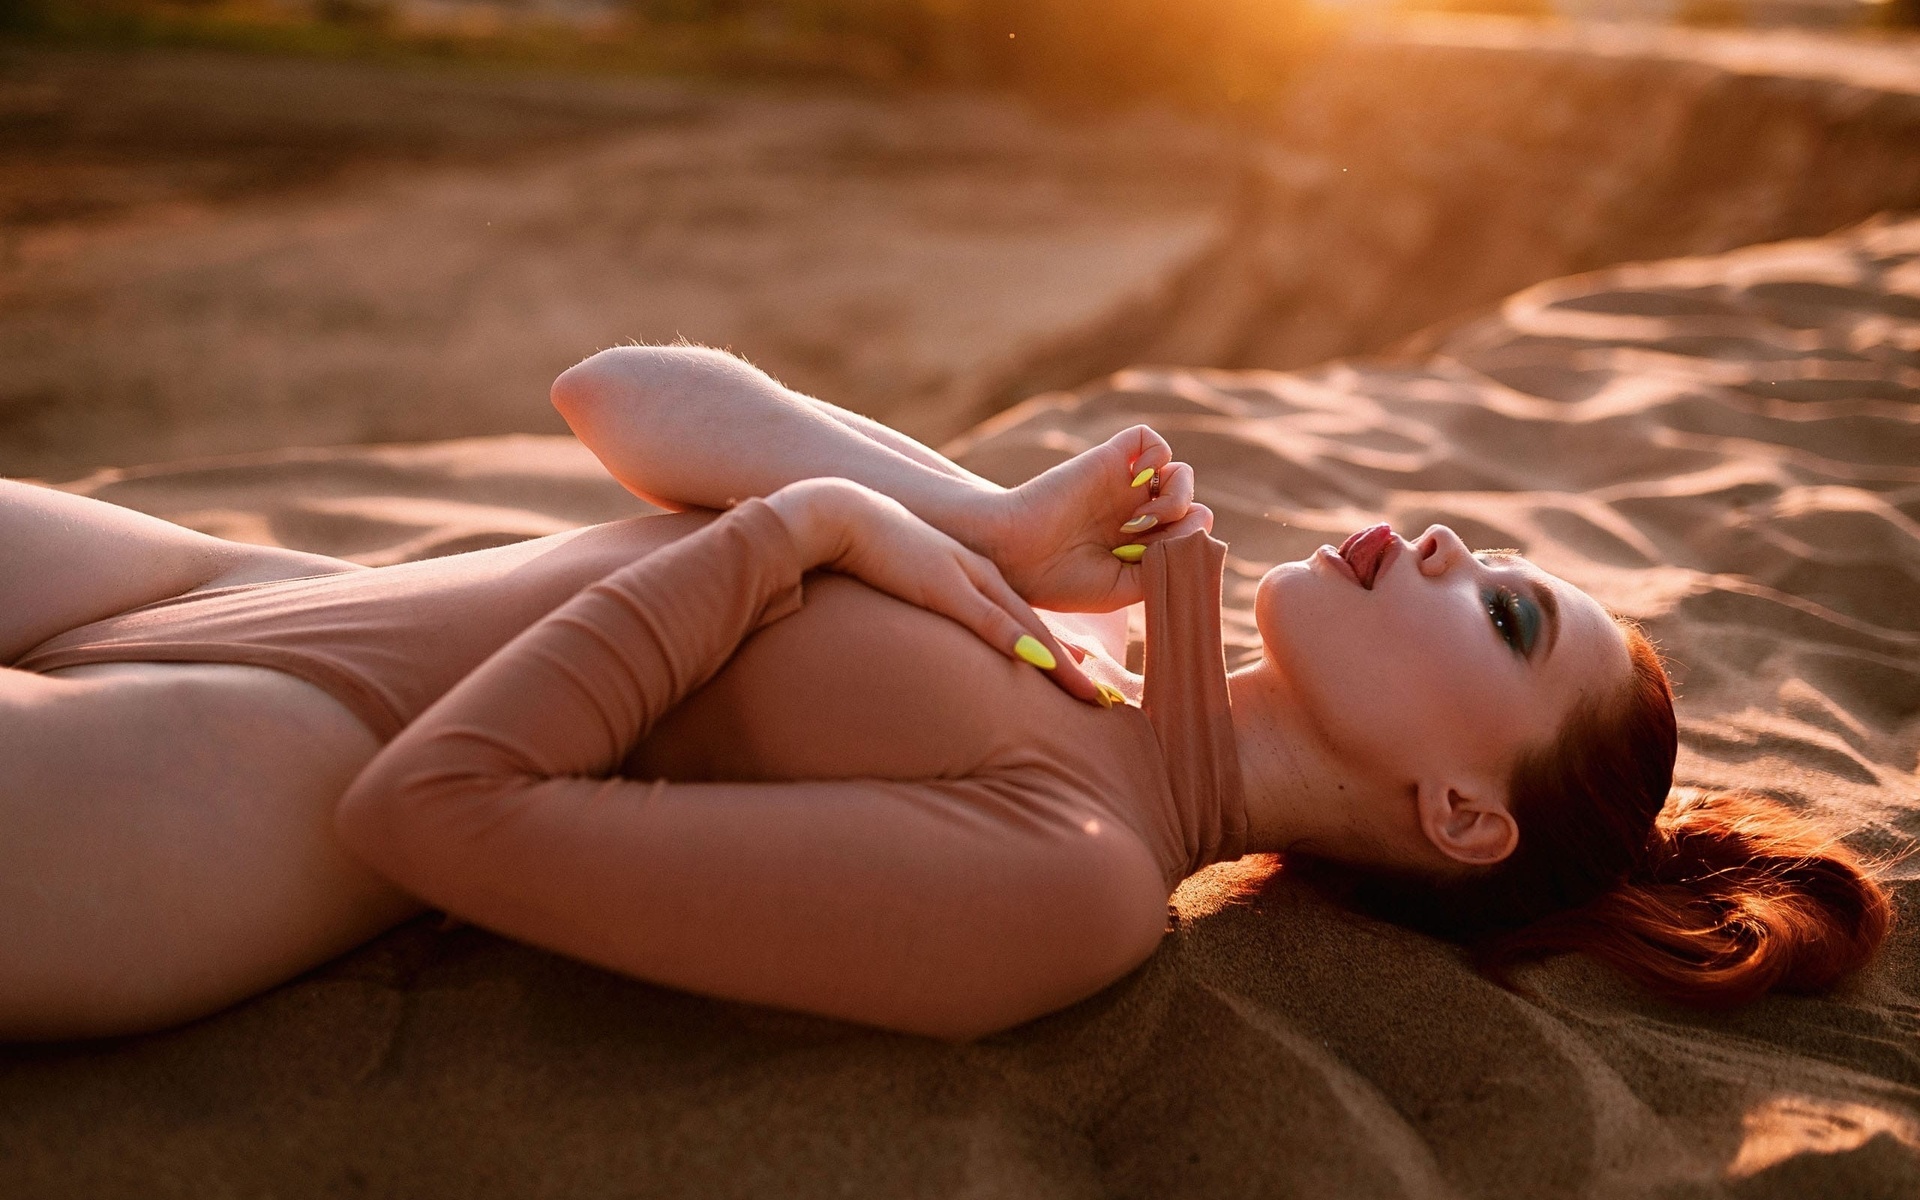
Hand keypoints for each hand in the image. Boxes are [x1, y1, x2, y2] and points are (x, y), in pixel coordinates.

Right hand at [765, 479, 1114, 706]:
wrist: (847, 517)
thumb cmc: (877, 553)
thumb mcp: (919, 585)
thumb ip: (943, 612)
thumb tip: (959, 648)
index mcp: (980, 581)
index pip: (1029, 626)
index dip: (1062, 660)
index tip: (1088, 690)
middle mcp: (984, 580)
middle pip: (1038, 632)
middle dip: (1074, 672)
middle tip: (1108, 704)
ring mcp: (966, 581)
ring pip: (1024, 628)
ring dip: (1060, 665)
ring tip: (1092, 695)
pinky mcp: (943, 585)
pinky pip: (985, 618)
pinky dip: (1014, 640)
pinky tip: (1040, 659)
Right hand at [964, 425, 1212, 611]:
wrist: (1013, 555)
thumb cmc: (1060, 580)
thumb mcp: (1122, 588)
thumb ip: (1164, 565)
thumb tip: (1202, 528)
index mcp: (1136, 545)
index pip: (1188, 534)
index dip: (1188, 545)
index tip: (1160, 562)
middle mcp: (1132, 512)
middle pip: (1189, 504)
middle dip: (1184, 523)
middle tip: (1149, 541)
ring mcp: (1122, 485)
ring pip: (1178, 472)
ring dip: (1177, 496)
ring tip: (1145, 519)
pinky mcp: (1108, 459)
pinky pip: (1151, 440)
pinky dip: (1159, 456)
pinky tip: (1140, 485)